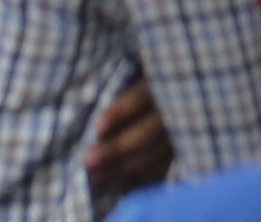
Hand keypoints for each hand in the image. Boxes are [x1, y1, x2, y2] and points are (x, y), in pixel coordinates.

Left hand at [88, 76, 175, 203]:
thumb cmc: (131, 74)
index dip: (119, 113)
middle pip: (146, 134)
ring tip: (94, 178)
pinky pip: (162, 171)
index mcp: (157, 82)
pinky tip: (115, 186)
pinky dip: (139, 180)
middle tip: (86, 161)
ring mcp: (180, 133)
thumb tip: (78, 99)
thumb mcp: (125, 73)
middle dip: (116, 150)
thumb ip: (110, 86)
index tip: (96, 127)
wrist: (175, 83)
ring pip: (155, 156)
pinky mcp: (181, 151)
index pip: (139, 99)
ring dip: (123, 170)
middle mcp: (172, 109)